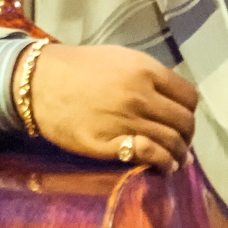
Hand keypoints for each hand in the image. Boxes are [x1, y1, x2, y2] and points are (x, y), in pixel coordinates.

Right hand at [19, 44, 198, 172]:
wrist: (38, 83)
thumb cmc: (80, 68)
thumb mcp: (122, 59)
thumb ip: (151, 76)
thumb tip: (174, 100)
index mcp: (146, 71)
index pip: (189, 97)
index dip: (189, 111)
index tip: (184, 119)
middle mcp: (141, 96)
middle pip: (184, 122)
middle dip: (187, 136)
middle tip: (182, 143)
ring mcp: (126, 121)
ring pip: (171, 142)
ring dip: (179, 154)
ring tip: (177, 160)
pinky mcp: (109, 144)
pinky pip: (148, 155)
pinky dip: (162, 163)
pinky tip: (162, 167)